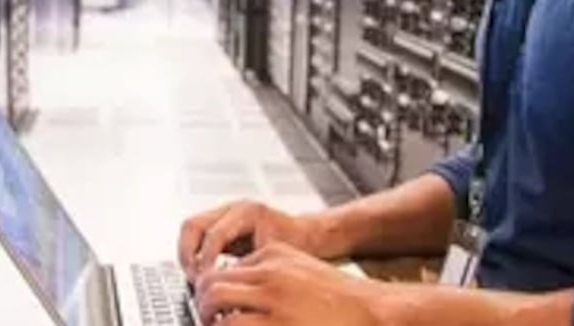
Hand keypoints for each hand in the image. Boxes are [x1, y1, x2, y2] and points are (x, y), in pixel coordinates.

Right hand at [177, 200, 318, 279]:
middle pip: (193, 225)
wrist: (306, 234)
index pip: (215, 233)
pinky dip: (194, 253)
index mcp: (247, 211)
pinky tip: (202, 271)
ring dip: (187, 253)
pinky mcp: (221, 223)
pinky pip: (197, 234)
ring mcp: (225, 213)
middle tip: (194, 277)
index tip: (206, 279)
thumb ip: (250, 265)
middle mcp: (233, 208)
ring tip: (195, 276)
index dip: (206, 259)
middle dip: (188, 254)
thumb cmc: (296, 243)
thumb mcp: (274, 254)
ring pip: (190, 228)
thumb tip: (227, 282)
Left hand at [193, 243, 382, 325]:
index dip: (209, 287)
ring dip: (208, 319)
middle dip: (200, 303)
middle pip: (211, 282)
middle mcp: (269, 274)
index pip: (224, 266)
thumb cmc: (340, 299)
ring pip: (216, 304)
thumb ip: (269, 270)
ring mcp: (272, 301)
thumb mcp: (300, 269)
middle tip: (204, 317)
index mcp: (273, 254)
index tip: (207, 301)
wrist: (373, 312)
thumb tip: (236, 284)